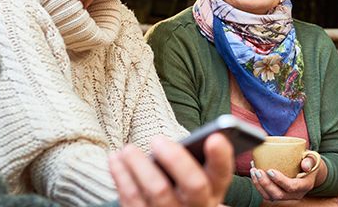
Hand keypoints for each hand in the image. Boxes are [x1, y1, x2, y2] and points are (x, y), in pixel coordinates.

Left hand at [109, 134, 233, 206]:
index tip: (213, 137)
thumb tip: (166, 143)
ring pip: (159, 191)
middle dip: (176, 160)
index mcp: (214, 190)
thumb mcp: (195, 176)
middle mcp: (198, 205)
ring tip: (128, 149)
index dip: (221, 157)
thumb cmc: (182, 187)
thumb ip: (189, 160)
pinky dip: (122, 176)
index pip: (222, 173)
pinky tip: (115, 160)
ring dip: (140, 166)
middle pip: (194, 185)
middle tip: (157, 140)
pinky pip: (133, 199)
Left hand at [250, 156, 320, 200]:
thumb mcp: (313, 159)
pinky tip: (254, 173)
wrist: (309, 171)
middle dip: (266, 184)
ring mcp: (287, 197)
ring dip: (259, 185)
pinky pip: (267, 194)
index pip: (291, 187)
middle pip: (278, 195)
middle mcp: (296, 194)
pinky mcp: (279, 195)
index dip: (280, 180)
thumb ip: (310, 160)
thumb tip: (305, 166)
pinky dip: (258, 185)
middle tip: (257, 171)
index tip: (270, 170)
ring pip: (270, 197)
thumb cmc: (309, 162)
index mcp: (305, 186)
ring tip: (253, 171)